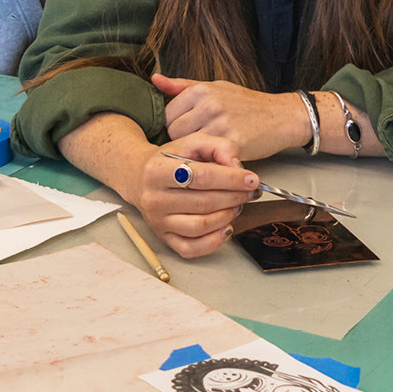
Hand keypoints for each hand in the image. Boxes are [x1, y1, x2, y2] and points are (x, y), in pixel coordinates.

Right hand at [133, 132, 260, 258]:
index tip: (252, 180)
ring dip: (227, 216)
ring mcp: (158, 222)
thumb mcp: (192, 143)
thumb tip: (237, 167)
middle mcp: (154, 199)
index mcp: (158, 171)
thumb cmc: (171, 160)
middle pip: (204, 202)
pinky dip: (215, 241)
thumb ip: (218, 147)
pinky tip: (226, 226)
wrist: (140, 178)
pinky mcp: (164, 238)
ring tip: (237, 205)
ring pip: (201, 226)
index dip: (232, 179)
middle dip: (235, 197)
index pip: (202, 177)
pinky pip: (192, 248)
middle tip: (249, 192)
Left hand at [152, 73, 309, 160]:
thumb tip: (155, 79)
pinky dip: (210, 161)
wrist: (282, 117)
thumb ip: (182, 86)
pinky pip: (207, 157)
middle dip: (183, 140)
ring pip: (188, 146)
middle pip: (174, 132)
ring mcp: (220, 123)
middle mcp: (209, 104)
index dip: (176, 126)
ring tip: (208, 149)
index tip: (190, 130)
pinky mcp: (232, 143)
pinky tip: (219, 157)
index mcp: (202, 90)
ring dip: (195, 152)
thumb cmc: (247, 104)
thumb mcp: (215, 87)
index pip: (167, 114)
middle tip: (200, 142)